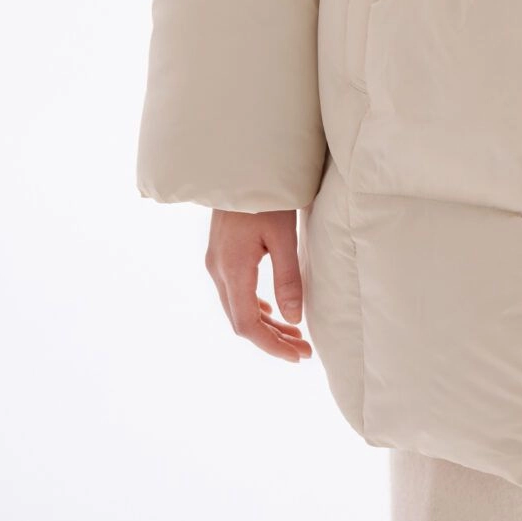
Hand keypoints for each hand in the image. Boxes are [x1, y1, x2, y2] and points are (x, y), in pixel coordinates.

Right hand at [206, 209, 313, 362]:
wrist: (239, 164)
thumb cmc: (266, 195)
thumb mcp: (283, 235)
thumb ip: (288, 277)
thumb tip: (294, 320)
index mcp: (232, 268)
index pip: (247, 324)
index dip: (272, 345)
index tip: (298, 356)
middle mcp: (218, 269)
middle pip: (241, 320)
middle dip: (272, 339)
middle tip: (304, 350)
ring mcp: (216, 261)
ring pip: (237, 307)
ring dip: (265, 325)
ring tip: (296, 336)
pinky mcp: (221, 253)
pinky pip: (235, 292)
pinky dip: (255, 307)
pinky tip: (274, 311)